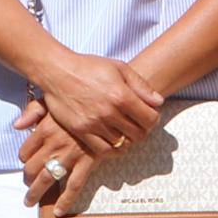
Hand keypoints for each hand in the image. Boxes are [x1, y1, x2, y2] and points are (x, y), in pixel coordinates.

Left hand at [16, 107, 93, 206]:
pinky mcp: (86, 163)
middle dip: (27, 177)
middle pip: (32, 167)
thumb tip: (17, 125)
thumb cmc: (80, 101)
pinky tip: (59, 210)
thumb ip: (33, 110)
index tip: (26, 161)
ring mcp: (69, 156)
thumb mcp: (53, 98)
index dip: (23, 158)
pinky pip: (73, 186)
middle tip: (27, 183)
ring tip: (30, 201)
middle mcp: (54, 144)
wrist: (109, 105)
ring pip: (47, 179)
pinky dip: (65, 200)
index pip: (25, 150)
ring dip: (36, 193)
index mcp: (45, 128)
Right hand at [34, 51, 161, 157]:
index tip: (149, 116)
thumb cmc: (89, 66)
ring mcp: (94, 123)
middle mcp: (110, 112)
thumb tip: (159, 102)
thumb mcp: (119, 68)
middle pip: (139, 134)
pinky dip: (112, 150)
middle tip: (137, 124)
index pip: (150, 119)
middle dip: (142, 130)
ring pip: (122, 143)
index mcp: (122, 95)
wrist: (57, 72)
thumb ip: (141, 86)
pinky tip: (113, 142)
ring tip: (124, 131)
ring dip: (127, 140)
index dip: (153, 119)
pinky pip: (103, 151)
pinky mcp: (81, 131)